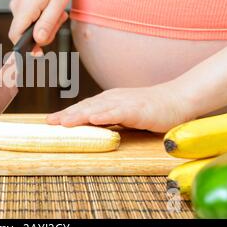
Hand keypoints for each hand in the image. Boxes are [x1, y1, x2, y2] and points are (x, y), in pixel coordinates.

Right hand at [8, 0, 72, 53]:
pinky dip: (41, 17)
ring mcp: (17, 4)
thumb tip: (39, 41)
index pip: (16, 36)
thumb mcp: (58, 3)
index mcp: (24, 8)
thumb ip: (47, 23)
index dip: (24, 48)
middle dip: (44, 33)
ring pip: (29, 26)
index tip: (38, 55)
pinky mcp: (21, 3)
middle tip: (60, 20)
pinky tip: (51, 8)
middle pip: (25, 34)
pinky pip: (29, 18)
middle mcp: (16, 7)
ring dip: (45, 24)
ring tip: (58, 11)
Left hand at [47, 83, 194, 132]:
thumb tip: (90, 127)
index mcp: (108, 100)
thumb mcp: (124, 114)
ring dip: (79, 115)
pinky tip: (94, 119)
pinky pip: (119, 112)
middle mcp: (113, 99)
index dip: (66, 114)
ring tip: (63, 122)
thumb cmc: (151, 109)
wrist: (177, 100)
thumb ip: (108, 119)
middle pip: (85, 107)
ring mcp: (125, 102)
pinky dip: (105, 115)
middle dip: (66, 115)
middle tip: (49, 123)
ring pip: (97, 109)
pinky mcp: (138, 109)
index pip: (83, 107)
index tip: (50, 121)